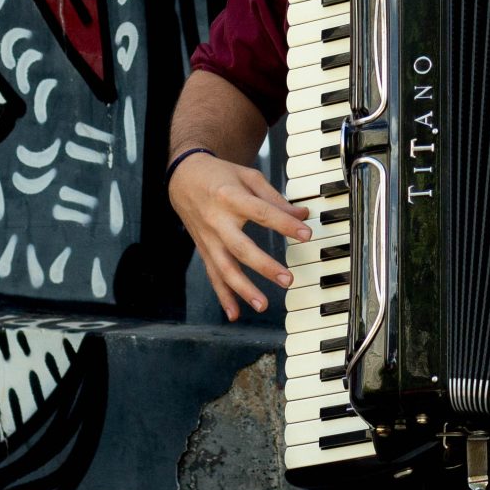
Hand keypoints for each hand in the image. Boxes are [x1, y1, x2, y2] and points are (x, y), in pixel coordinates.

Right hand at [170, 152, 310, 320]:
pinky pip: (213, 276)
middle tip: (287, 280)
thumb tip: (302, 215)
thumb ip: (275, 198)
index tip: (307, 234)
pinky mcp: (204, 250)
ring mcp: (208, 239)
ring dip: (243, 290)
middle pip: (241, 248)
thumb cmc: (220, 175)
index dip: (285, 224)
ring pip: (225, 268)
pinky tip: (234, 314)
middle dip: (264, 266)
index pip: (262, 213)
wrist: (182, 177)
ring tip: (263, 305)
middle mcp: (217, 221)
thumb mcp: (249, 177)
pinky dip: (223, 297)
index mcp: (231, 197)